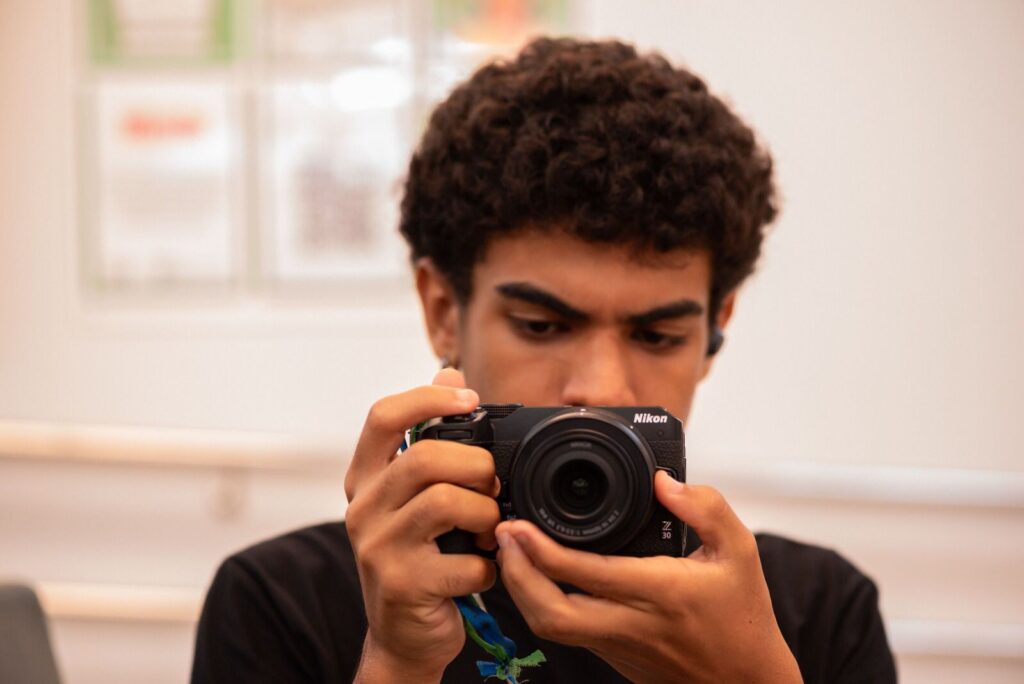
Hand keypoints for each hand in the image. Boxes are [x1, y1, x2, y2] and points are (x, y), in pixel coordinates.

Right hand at [345, 370, 500, 682]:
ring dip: (486, 513)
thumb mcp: (415, 496)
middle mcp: (362, 509)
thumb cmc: (419, 556)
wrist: (404, 635)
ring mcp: (377, 549)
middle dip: (476, 466)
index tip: (471, 398)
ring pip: (445, 503)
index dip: (428, 397)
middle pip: (424, 458)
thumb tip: (449, 370)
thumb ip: (432, 438)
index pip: (382, 416)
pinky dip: (487, 565)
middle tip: (492, 485)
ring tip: (490, 528)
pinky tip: (481, 569)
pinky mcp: (402, 586)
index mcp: (366, 479)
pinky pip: (465, 561)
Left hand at [495, 472, 802, 683]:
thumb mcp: (740, 551)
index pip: (586, 574)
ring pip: (551, 627)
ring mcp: (617, 645)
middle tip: (502, 537)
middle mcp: (631, 623)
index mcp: (660, 592)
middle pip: (551, 612)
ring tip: (511, 552)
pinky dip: (542, 603)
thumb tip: (664, 480)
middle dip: (516, 575)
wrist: (748, 682)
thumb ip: (705, 507)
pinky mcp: (613, 656)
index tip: (518, 525)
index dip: (541, 551)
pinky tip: (538, 575)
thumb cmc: (744, 617)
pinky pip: (567, 631)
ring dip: (522, 590)